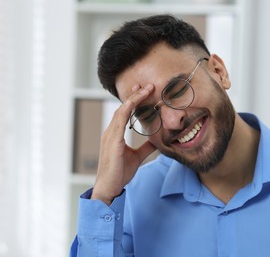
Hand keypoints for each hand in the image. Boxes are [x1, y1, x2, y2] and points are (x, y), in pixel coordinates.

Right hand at [91, 84, 155, 204]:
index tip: (144, 90)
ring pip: (121, 111)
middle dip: (134, 95)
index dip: (133, 100)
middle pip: (122, 108)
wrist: (109, 188)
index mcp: (115, 134)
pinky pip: (119, 122)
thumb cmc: (119, 173)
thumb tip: (157, 141)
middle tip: (146, 84)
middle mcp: (110, 132)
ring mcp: (109, 136)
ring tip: (145, 89)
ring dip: (133, 99)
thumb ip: (145, 147)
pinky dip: (126, 111)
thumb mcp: (137, 157)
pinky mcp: (112, 143)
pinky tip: (133, 104)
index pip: (124, 112)